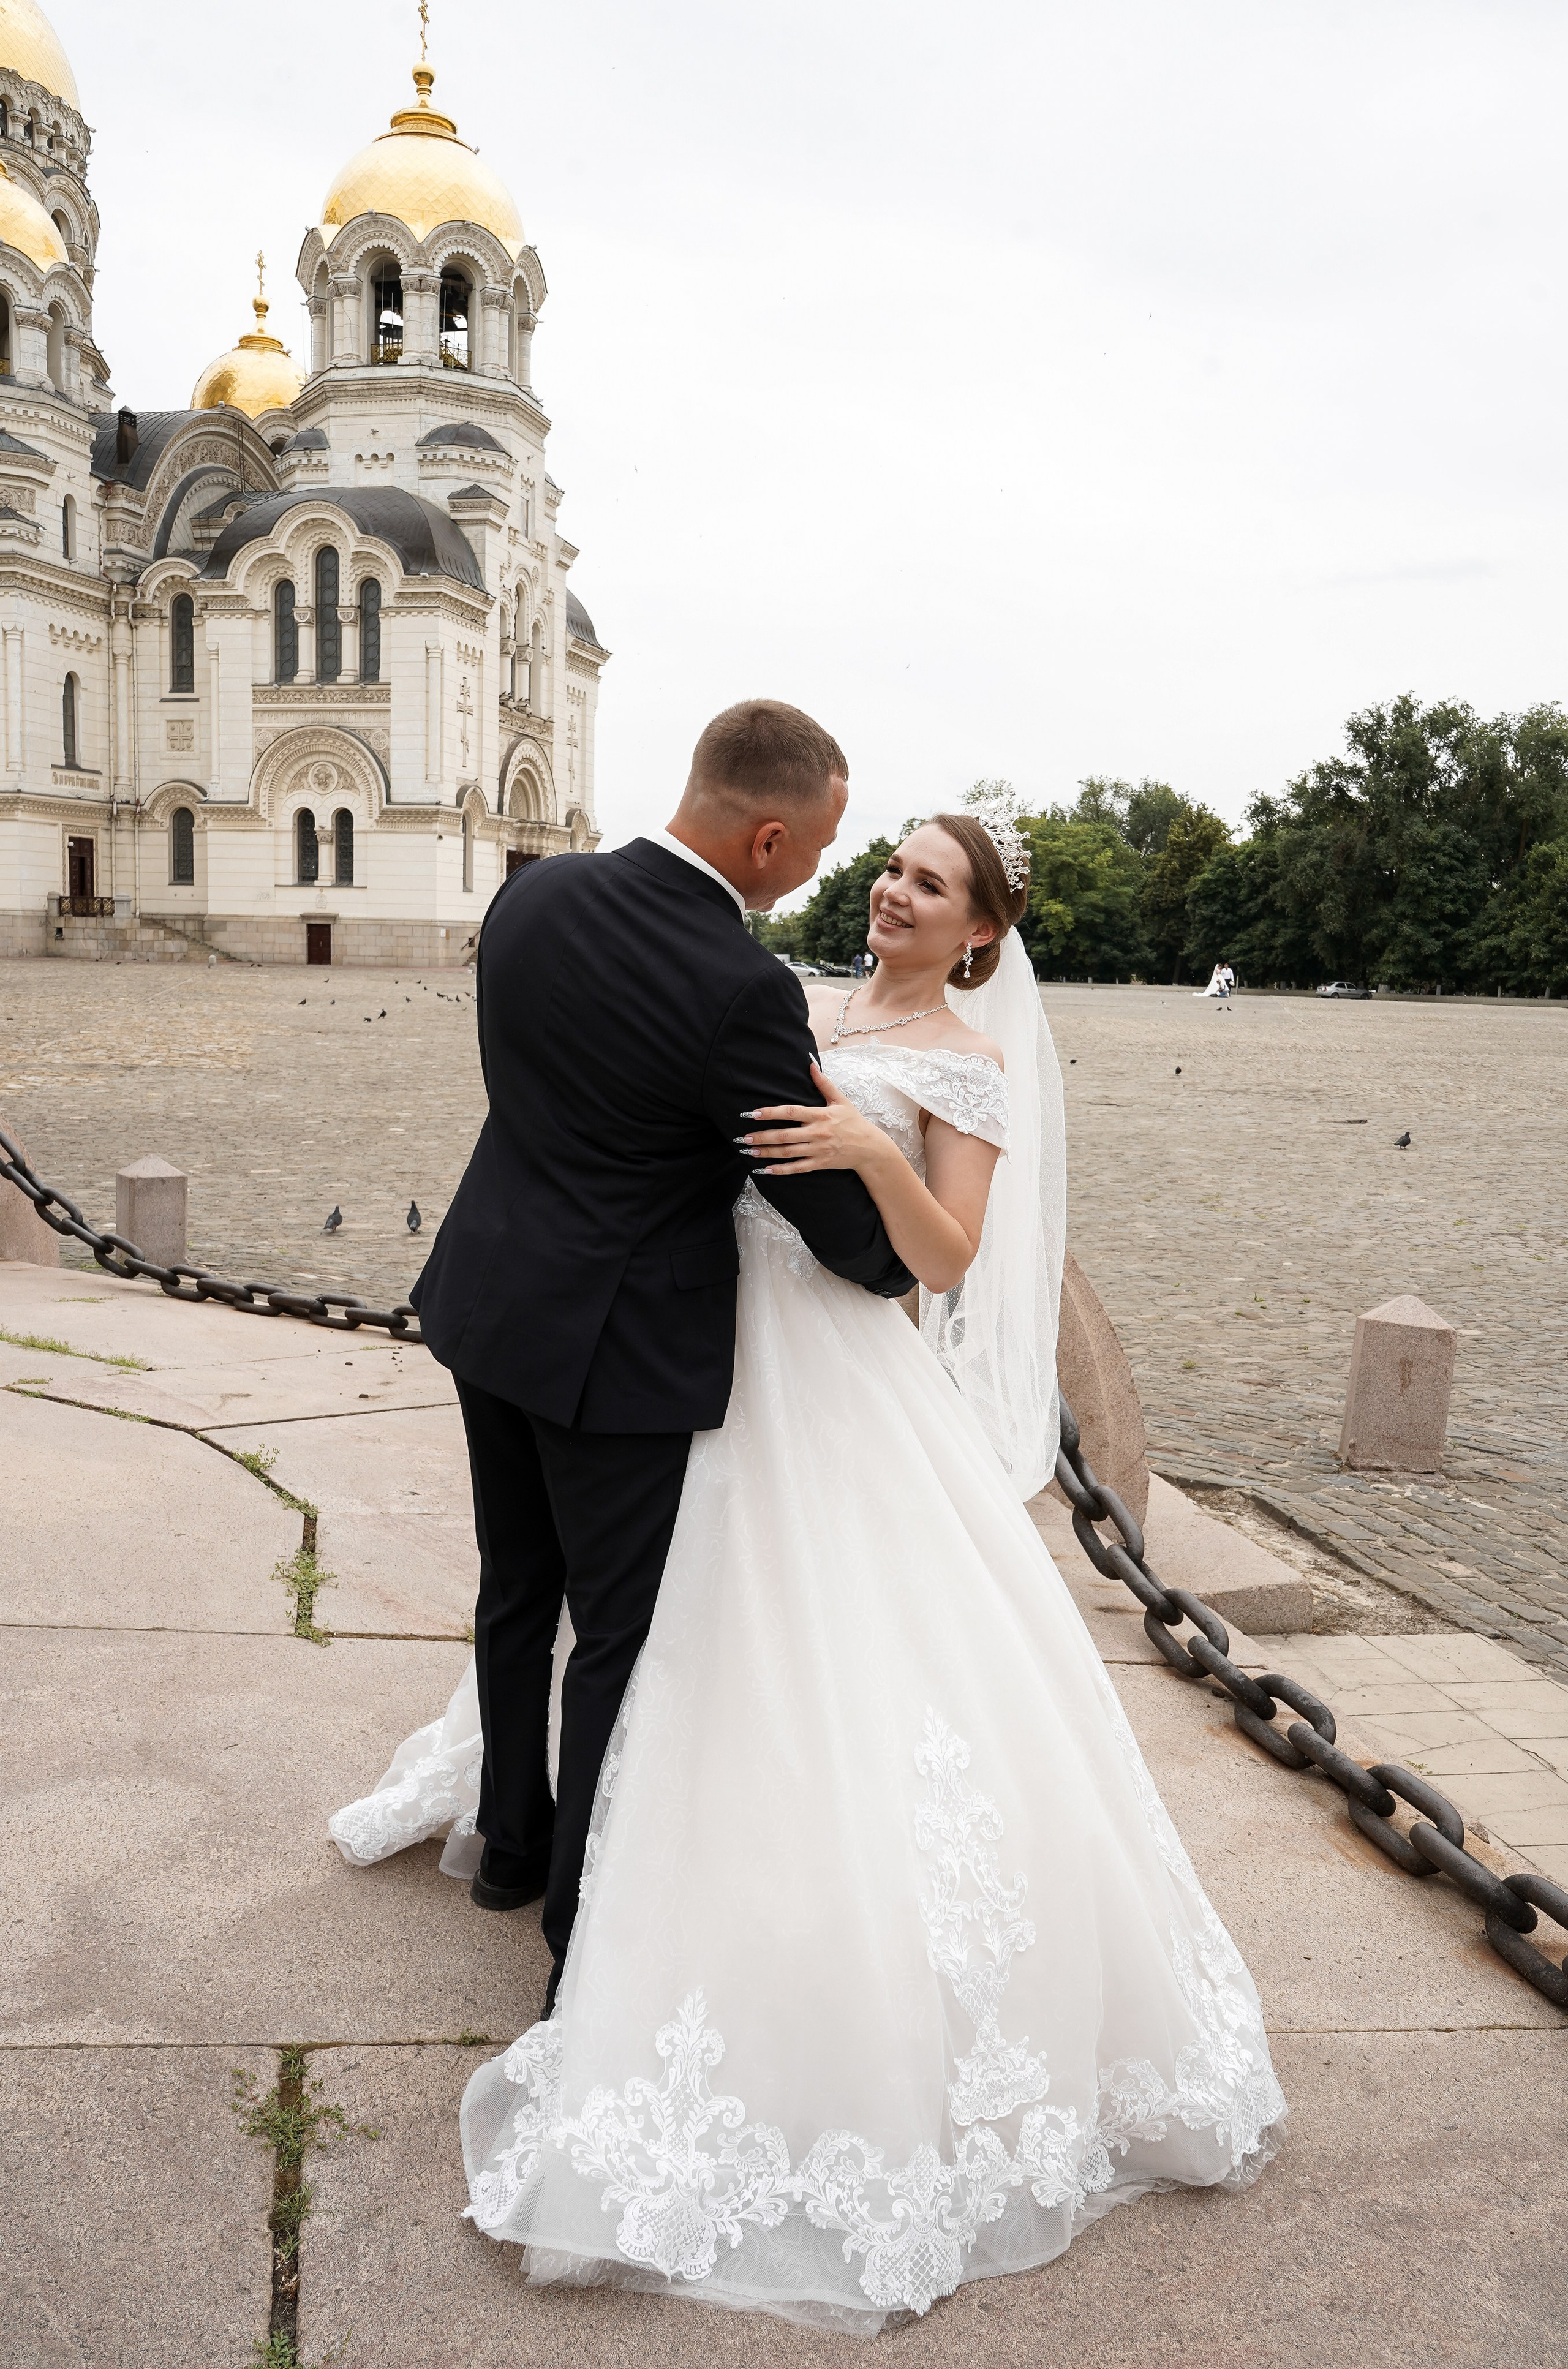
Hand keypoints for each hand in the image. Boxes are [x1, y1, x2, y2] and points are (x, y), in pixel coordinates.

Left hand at [738, 1063, 883, 1175]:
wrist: (869, 1148)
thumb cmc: (854, 1121)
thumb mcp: (841, 1100)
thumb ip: (823, 1083)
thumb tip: (810, 1063)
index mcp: (820, 1115)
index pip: (791, 1112)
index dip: (771, 1113)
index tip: (753, 1114)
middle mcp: (817, 1133)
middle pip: (785, 1135)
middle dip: (762, 1136)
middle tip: (743, 1137)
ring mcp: (818, 1150)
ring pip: (788, 1152)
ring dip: (767, 1152)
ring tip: (750, 1151)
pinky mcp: (820, 1164)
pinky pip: (797, 1168)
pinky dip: (781, 1170)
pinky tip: (766, 1170)